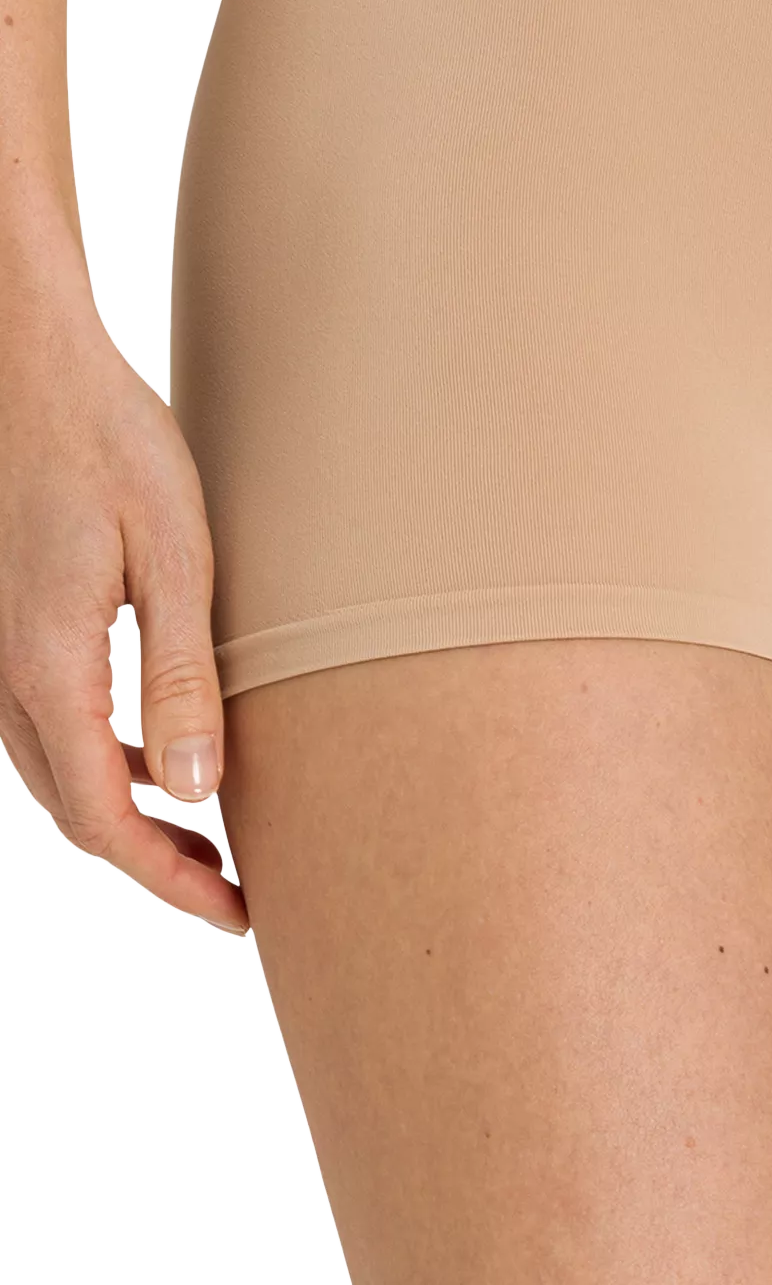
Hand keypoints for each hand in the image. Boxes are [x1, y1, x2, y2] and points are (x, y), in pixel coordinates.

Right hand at [0, 278, 246, 931]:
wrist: (33, 370)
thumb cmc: (111, 444)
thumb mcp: (174, 554)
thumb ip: (185, 676)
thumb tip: (201, 791)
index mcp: (49, 670)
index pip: (104, 819)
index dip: (168, 881)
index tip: (234, 914)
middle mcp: (9, 679)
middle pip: (77, 814)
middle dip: (154, 867)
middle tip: (234, 897)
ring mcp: (2, 657)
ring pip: (61, 778)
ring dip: (131, 822)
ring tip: (208, 846)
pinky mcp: (14, 632)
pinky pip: (54, 731)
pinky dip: (110, 769)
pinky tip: (164, 762)